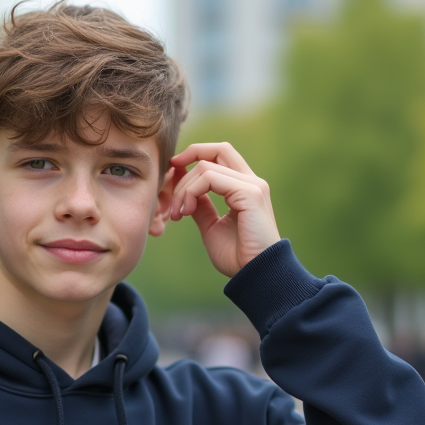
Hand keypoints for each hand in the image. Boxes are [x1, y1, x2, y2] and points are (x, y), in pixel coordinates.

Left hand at [168, 142, 280, 276]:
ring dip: (183, 188)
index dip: (194, 156)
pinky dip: (191, 192)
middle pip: (217, 149)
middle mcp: (251, 181)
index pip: (220, 155)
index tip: (172, 172)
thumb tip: (186, 191)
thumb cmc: (237, 256)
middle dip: (187, 159)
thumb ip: (201, 206)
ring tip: (179, 213)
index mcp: (245, 187)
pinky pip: (210, 178)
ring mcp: (253, 185)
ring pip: (206, 167)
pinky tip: (186, 212)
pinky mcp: (250, 193)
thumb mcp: (212, 226)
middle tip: (169, 186)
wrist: (256, 275)